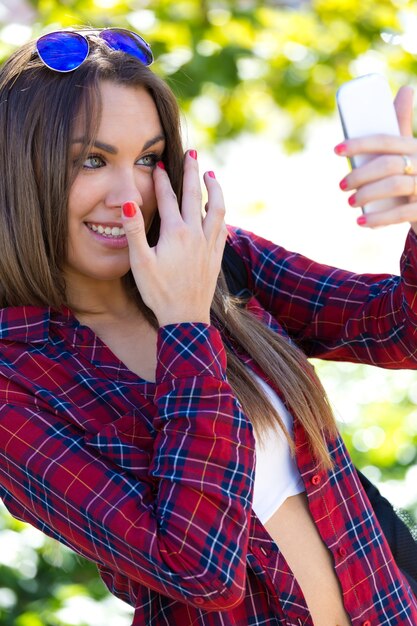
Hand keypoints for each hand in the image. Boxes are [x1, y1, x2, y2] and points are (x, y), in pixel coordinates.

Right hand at [121, 151, 226, 326]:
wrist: (185, 318)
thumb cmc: (159, 292)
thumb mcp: (140, 263)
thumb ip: (134, 231)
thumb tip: (128, 203)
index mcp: (175, 233)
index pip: (168, 198)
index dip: (162, 180)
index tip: (158, 165)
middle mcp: (196, 234)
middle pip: (195, 195)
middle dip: (192, 172)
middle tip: (192, 153)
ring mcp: (209, 245)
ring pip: (216, 209)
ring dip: (214, 189)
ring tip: (211, 175)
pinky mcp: (216, 256)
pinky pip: (222, 227)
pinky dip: (221, 213)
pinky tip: (219, 210)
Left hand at [335, 86, 416, 232]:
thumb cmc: (415, 172)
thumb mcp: (409, 151)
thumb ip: (403, 126)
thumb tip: (406, 89)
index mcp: (415, 146)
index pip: (387, 139)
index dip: (360, 143)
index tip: (336, 150)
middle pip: (388, 164)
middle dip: (360, 175)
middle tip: (341, 185)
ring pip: (395, 186)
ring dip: (367, 195)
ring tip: (350, 202)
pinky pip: (402, 213)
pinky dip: (378, 219)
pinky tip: (361, 223)